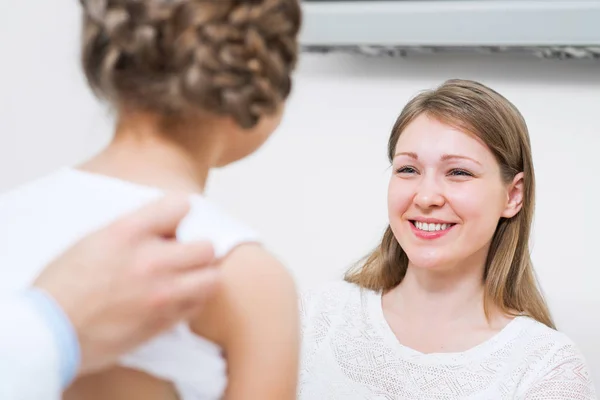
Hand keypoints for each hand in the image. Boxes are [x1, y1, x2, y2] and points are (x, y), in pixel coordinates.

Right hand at [33, 195, 218, 374]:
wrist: (49, 332)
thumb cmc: (64, 285)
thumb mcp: (95, 239)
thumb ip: (135, 229)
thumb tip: (168, 227)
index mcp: (127, 233)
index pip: (180, 205)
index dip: (180, 213)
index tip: (174, 222)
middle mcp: (149, 260)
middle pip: (206, 247)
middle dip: (197, 249)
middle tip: (184, 255)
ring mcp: (160, 294)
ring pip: (211, 279)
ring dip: (202, 276)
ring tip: (185, 278)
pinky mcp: (162, 322)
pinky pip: (197, 306)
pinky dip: (192, 300)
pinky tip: (175, 298)